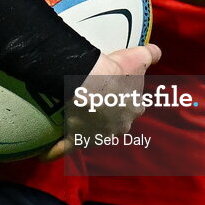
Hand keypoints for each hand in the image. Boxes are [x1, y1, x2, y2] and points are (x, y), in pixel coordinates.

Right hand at [41, 42, 161, 159]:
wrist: (89, 81)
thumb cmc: (115, 70)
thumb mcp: (137, 57)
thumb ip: (151, 53)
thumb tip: (157, 51)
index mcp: (134, 109)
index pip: (133, 105)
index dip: (125, 96)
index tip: (115, 87)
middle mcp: (119, 127)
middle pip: (115, 121)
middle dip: (107, 113)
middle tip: (95, 97)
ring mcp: (98, 135)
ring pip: (93, 133)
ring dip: (86, 127)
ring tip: (76, 115)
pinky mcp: (77, 139)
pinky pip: (65, 148)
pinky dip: (56, 151)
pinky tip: (47, 154)